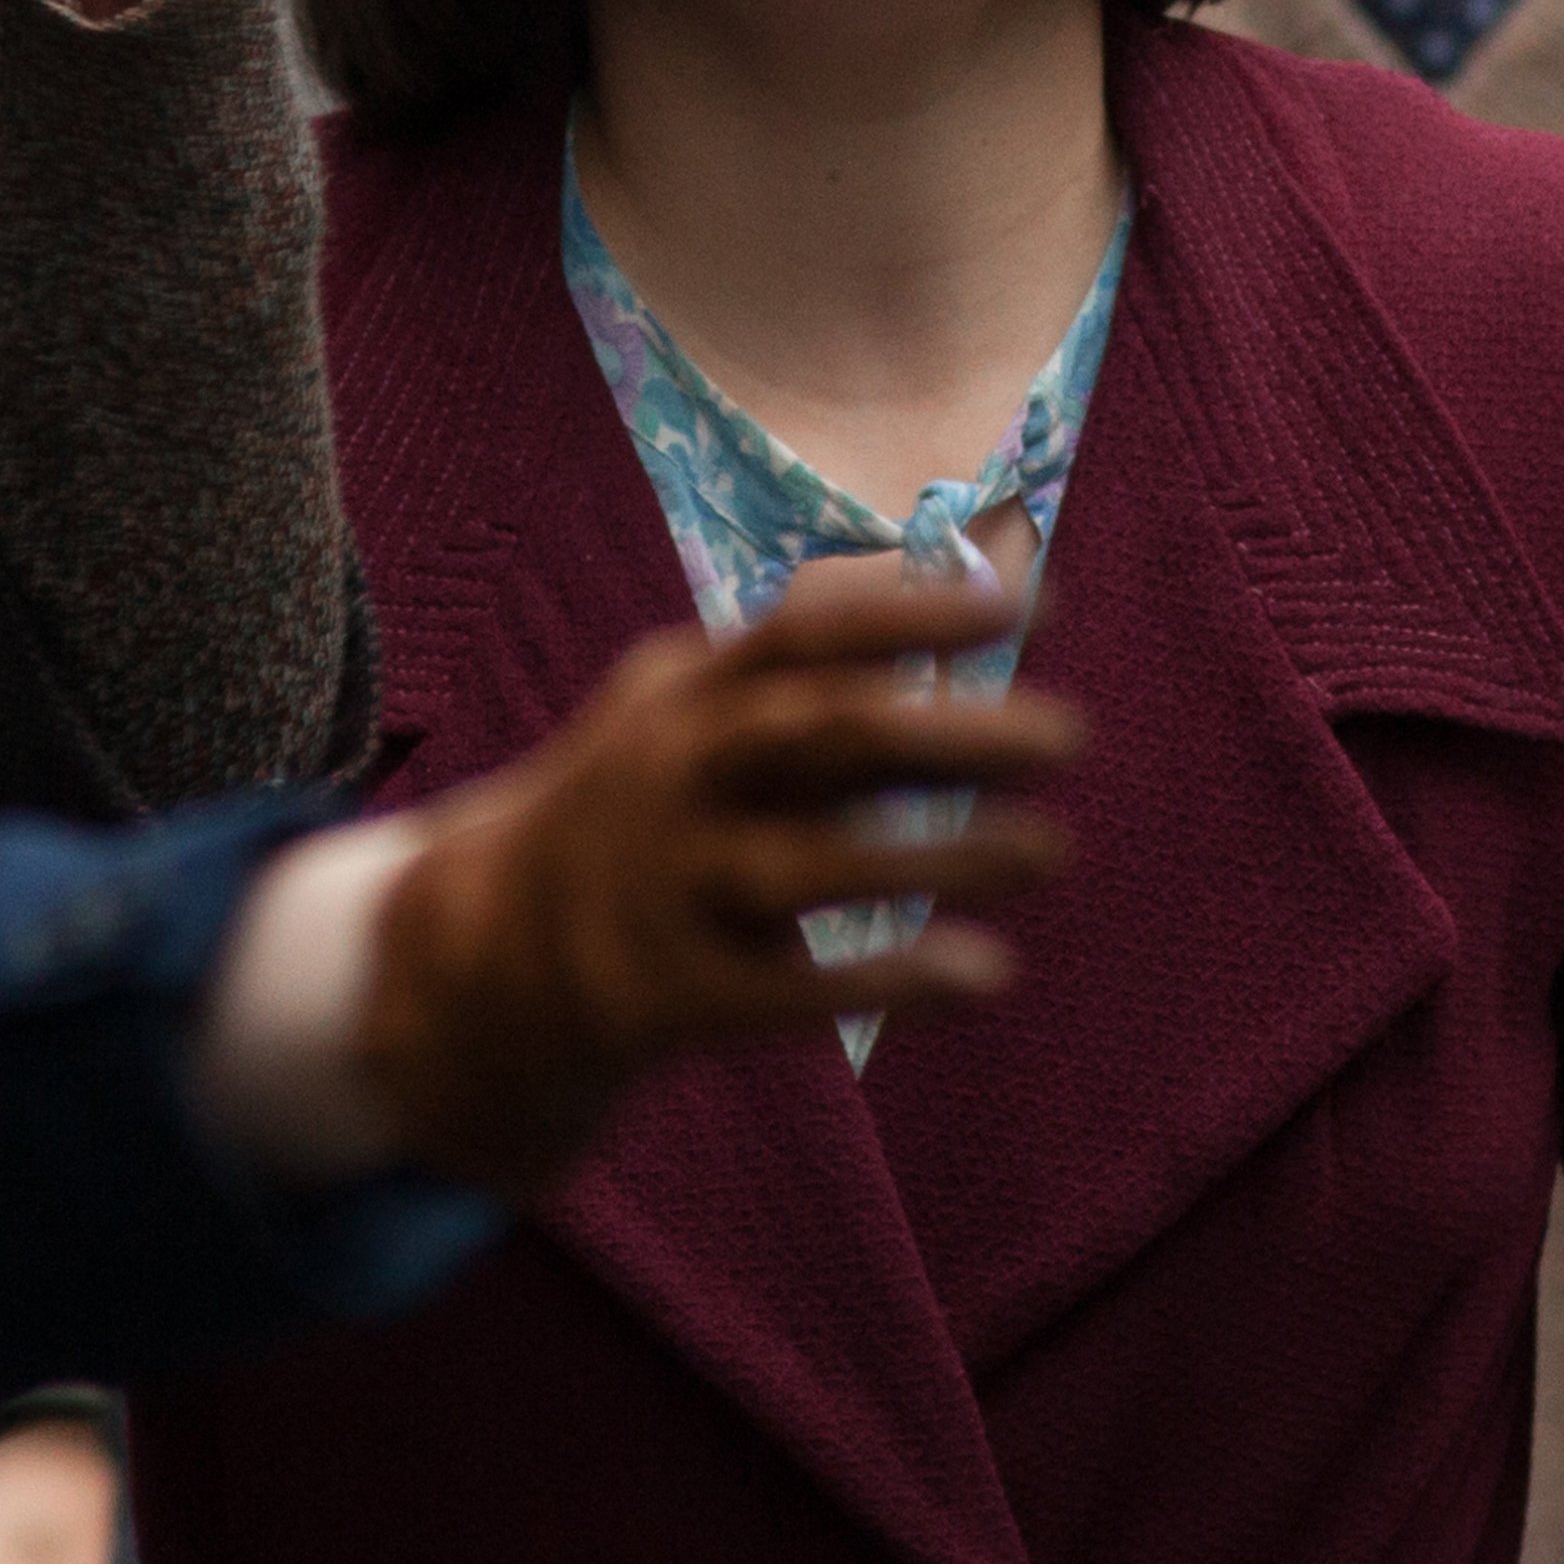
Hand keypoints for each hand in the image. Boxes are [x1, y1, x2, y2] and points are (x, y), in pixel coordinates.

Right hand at [360, 559, 1077, 1189]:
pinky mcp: (673, 992)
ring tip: (1052, 848)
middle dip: (951, 733)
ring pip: (813, 867)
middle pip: (824, 739)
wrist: (493, 943)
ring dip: (941, 857)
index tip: (1022, 605)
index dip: (913, 615)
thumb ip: (813, 653)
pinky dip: (890, 977)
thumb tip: (969, 571)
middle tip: (1070, 735)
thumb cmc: (647, 798)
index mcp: (689, 695)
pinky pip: (793, 990)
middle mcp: (677, 778)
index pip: (805, 635)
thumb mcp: (690, 699)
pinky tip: (986, 970)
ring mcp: (670, 886)